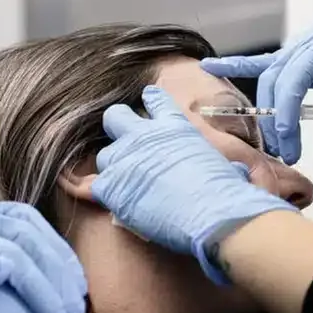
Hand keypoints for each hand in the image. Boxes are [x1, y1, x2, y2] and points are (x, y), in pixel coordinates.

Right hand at [0, 202, 87, 312]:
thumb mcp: (24, 303)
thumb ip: (38, 272)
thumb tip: (69, 264)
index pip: (19, 217)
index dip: (50, 242)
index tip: (74, 275)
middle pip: (20, 223)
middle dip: (55, 259)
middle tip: (76, 294)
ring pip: (19, 242)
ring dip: (52, 277)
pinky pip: (11, 263)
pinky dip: (40, 288)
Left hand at [92, 86, 296, 283]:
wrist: (215, 213)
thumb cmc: (226, 189)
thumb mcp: (223, 158)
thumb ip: (208, 154)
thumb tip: (227, 169)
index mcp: (174, 124)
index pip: (154, 99)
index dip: (151, 101)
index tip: (149, 101)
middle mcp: (145, 136)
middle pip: (115, 117)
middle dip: (119, 126)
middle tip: (128, 143)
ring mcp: (126, 160)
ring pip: (104, 155)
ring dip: (114, 166)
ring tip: (127, 182)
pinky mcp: (113, 187)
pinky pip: (90, 184)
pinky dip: (92, 189)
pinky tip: (85, 189)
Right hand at [202, 12, 312, 162]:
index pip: (295, 77)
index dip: (286, 109)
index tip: (286, 140)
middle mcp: (309, 41)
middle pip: (277, 79)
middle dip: (275, 118)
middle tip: (286, 153)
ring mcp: (301, 46)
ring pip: (270, 77)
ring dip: (267, 110)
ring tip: (276, 144)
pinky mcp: (300, 56)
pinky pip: (266, 64)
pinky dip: (239, 67)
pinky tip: (210, 68)